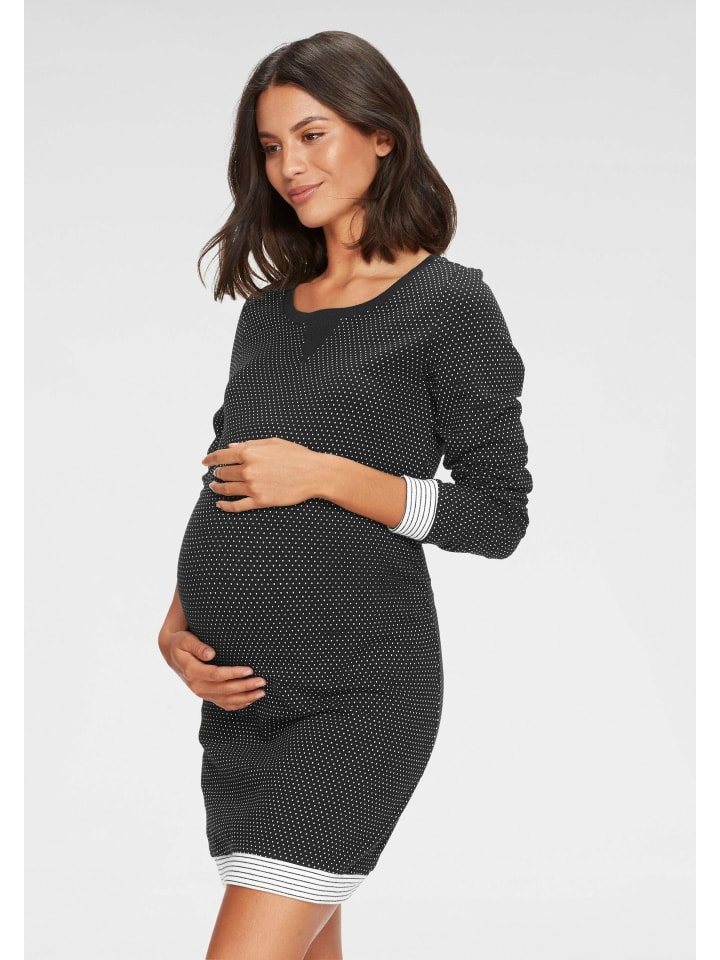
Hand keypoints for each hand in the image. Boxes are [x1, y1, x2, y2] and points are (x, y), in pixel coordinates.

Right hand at [158, 626, 266, 710]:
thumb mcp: (185, 640)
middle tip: (262, 681)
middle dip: (244, 686)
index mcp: (192, 671)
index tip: (249, 669)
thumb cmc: (181, 643)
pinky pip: (223, 704)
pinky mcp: (206, 695)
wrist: (173, 654)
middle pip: (224, 690)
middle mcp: (196, 686)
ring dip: (245, 698)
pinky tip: (250, 700)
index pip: (216, 675)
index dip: (234, 673)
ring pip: (225, 700)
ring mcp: (201, 693)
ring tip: (261, 692)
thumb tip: (211, 653)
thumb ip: (197, 646)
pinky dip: (238, 704)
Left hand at [204, 437, 326, 512]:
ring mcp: (253, 486)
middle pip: (223, 473)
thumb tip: (231, 447)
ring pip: (227, 489)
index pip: (221, 456)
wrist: (314, 474)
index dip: (210, 459)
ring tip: (214, 487)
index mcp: (249, 452)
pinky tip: (219, 504)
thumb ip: (249, 444)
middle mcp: (248, 469)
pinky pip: (237, 506)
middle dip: (217, 473)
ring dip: (217, 488)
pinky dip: (225, 506)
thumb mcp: (273, 442)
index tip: (205, 462)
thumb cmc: (296, 455)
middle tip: (215, 474)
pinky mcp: (260, 501)